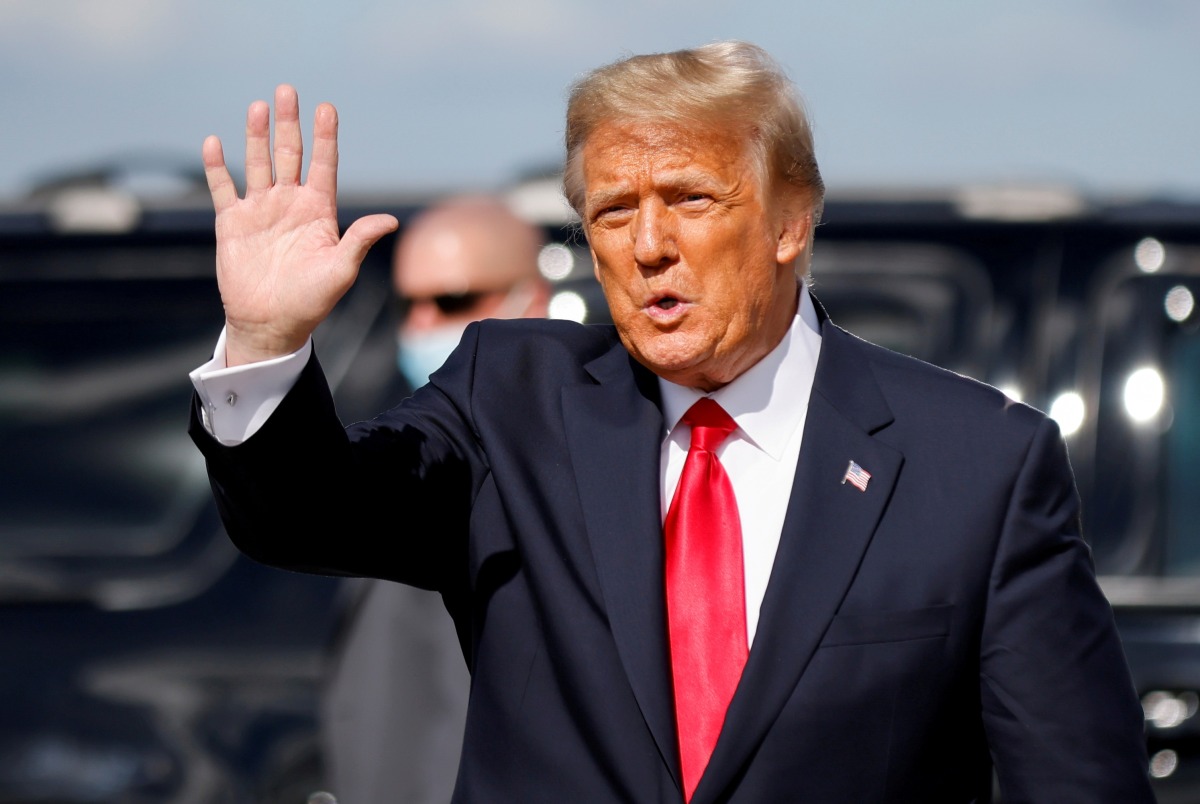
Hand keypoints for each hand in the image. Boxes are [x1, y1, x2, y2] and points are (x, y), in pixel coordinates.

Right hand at [202, 85, 398, 365]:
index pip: (323, 165)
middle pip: (290, 154)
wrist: (271, 324)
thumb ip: (359, 240)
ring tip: (258, 107)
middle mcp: (290, 204)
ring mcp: (260, 211)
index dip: (325, 137)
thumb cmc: (311, 301)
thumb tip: (390, 220)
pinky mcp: (232, 223)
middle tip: (288, 90)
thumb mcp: (340, 270)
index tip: (327, 108)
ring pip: (258, 163)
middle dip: (290, 123)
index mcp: (319, 212)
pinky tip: (214, 142)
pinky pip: (223, 188)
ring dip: (256, 135)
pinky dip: (218, 167)